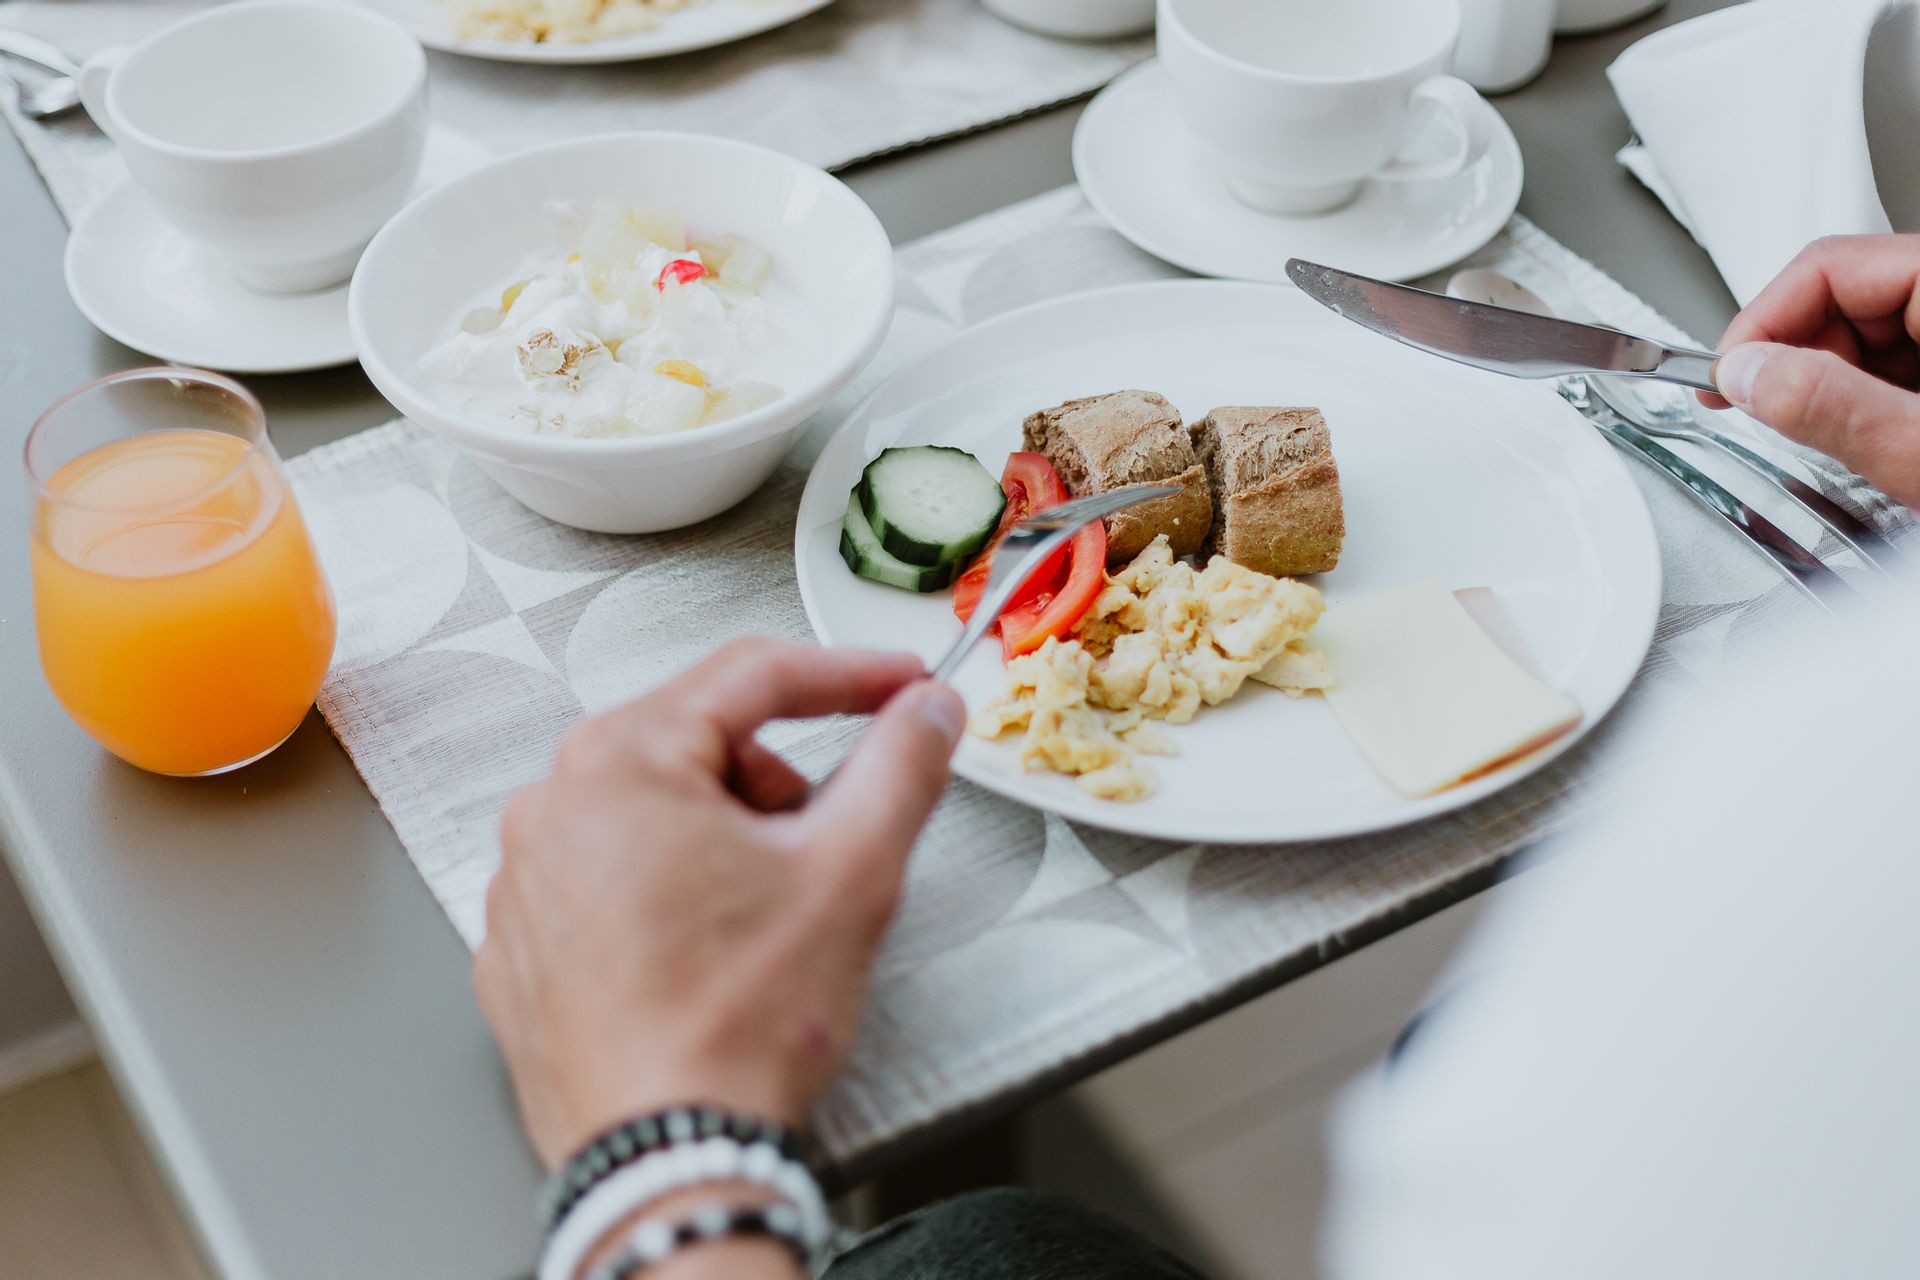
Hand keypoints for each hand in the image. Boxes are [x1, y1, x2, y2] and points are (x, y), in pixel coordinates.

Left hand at [472, 638, 964, 1169]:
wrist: (664, 1156)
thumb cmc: (731, 1025)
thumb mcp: (851, 871)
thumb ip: (902, 766)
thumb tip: (925, 713)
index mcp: (620, 760)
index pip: (754, 675)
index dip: (849, 676)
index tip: (899, 686)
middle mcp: (551, 806)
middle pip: (702, 748)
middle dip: (778, 789)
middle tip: (820, 856)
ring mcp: (527, 879)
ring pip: (658, 816)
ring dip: (726, 846)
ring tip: (760, 926)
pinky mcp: (524, 946)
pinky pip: (612, 882)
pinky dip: (671, 898)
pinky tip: (708, 957)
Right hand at [1700, 234, 1919, 504]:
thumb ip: (1834, 408)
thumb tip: (1747, 375)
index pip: (1827, 266)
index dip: (1760, 322)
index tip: (1722, 378)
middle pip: (1842, 299)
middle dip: (1792, 361)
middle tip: (1758, 414)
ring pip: (1867, 337)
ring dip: (1828, 389)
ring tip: (1831, 441)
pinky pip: (1897, 366)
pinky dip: (1865, 403)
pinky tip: (1871, 442)